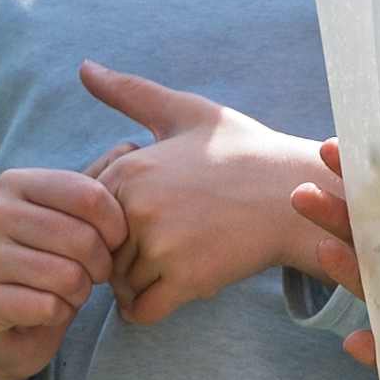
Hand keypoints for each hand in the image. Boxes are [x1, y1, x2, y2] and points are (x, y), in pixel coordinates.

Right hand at [0, 166, 127, 379]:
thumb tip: (130, 144)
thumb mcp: (73, 221)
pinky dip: (59, 314)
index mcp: (12, 182)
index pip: (88, 195)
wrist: (9, 325)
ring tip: (71, 291)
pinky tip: (48, 311)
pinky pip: (47, 307)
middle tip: (95, 275)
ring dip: (80, 292)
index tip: (116, 244)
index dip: (117, 226)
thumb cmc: (49, 265)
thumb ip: (96, 186)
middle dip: (101, 264)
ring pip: (66, 276)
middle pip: (80, 237)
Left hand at [83, 66, 350, 320]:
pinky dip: (150, 308)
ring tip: (175, 261)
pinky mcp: (185, 279)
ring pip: (120, 286)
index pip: (85, 217)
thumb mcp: (185, 112)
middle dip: (122, 257)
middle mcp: (136, 208)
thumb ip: (130, 94)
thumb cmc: (242, 151)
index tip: (142, 217)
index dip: (110, 222)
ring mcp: (160, 245)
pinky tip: (174, 288)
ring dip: (138, 284)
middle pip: (101, 254)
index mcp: (127, 170)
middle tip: (163, 244)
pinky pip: (142, 311)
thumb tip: (84, 67)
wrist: (295, 191)